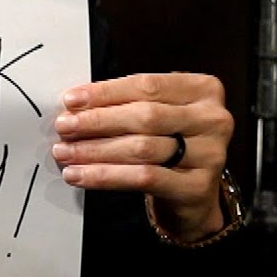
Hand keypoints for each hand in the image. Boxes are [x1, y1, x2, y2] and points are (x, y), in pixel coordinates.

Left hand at [51, 72, 233, 241]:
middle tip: (64, 127)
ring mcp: (211, 154)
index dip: (105, 92)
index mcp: (203, 89)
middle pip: (144, 116)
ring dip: (95, 150)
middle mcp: (213, 119)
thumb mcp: (156, 113)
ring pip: (141, 148)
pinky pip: (144, 178)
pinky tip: (80, 175)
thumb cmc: (169, 141)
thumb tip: (74, 105)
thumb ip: (125, 103)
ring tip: (65, 152)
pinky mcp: (198, 187)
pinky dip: (105, 176)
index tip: (70, 100)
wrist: (192, 191)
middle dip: (97, 121)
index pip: (146, 85)